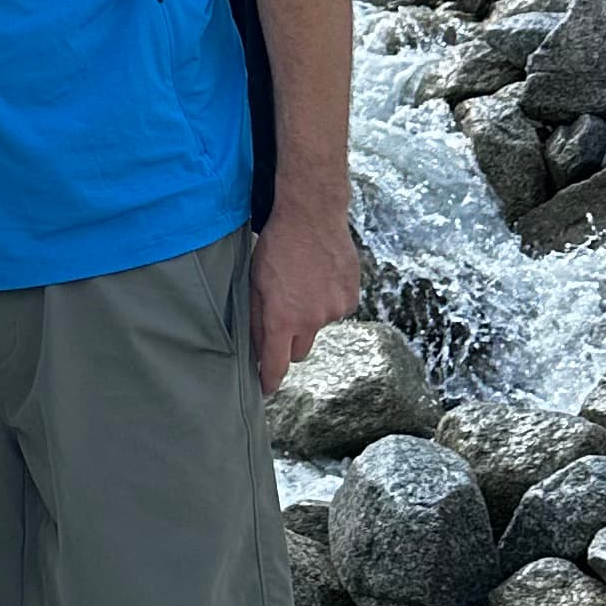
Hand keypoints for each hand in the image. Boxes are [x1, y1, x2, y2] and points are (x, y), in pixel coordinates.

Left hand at [250, 206, 360, 396]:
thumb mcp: (255, 282)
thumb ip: (257, 320)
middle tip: (282, 319)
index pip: (276, 365)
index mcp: (283, 319)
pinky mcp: (351, 298)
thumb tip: (258, 349)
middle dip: (288, 343)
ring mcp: (335, 310)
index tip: (264, 389)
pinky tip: (320, 277)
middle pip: (299, 352)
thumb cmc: (277, 246)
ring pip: (318, 328)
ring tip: (302, 284)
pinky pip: (335, 310)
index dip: (269, 380)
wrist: (313, 215)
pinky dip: (326, 301)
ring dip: (309, 316)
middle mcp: (312, 321)